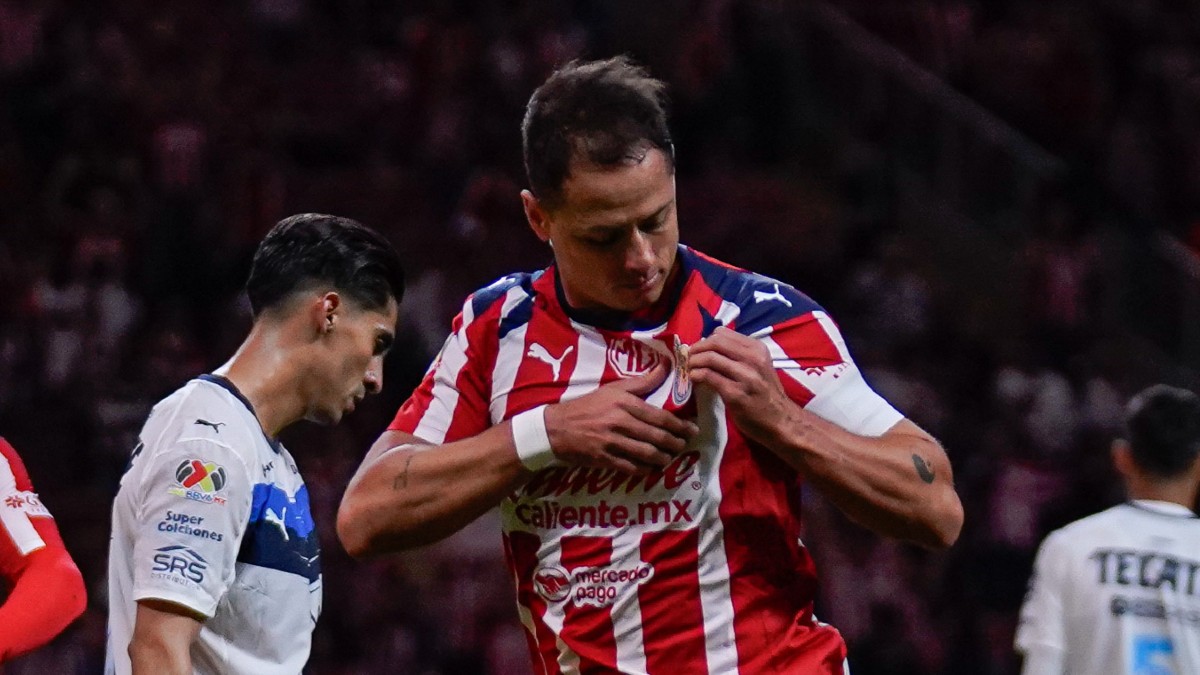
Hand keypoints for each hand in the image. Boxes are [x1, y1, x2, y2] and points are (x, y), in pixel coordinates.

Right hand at [544, 361, 698, 474]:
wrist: (557, 428)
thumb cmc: (588, 406)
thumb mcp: (613, 389)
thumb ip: (642, 382)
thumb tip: (667, 366)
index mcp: (624, 403)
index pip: (660, 416)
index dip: (679, 425)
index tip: (692, 429)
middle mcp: (620, 422)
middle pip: (657, 436)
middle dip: (675, 443)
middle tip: (684, 445)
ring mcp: (612, 442)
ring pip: (647, 453)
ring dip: (663, 458)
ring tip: (670, 457)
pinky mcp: (604, 458)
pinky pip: (631, 467)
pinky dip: (645, 469)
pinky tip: (651, 468)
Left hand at [689, 326, 791, 445]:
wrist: (780, 420)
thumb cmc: (765, 394)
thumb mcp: (758, 366)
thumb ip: (738, 355)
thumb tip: (708, 348)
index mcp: (757, 349)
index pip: (722, 333)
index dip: (705, 340)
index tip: (699, 350)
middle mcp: (753, 359)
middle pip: (714, 342)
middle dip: (697, 348)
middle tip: (689, 358)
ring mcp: (745, 376)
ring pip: (710, 357)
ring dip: (693, 362)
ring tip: (689, 368)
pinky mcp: (735, 394)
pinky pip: (709, 376)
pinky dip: (696, 375)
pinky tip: (694, 379)